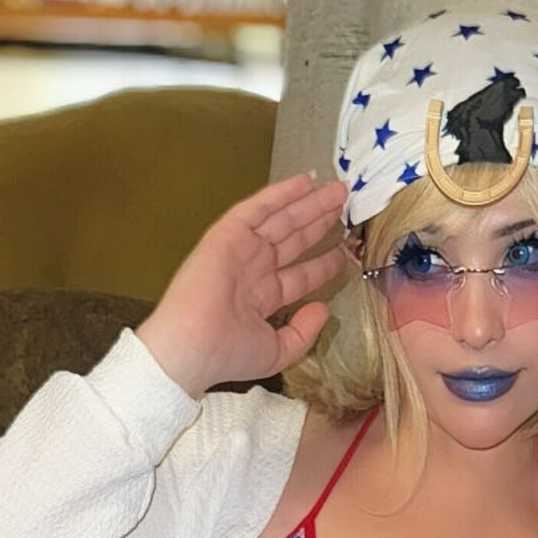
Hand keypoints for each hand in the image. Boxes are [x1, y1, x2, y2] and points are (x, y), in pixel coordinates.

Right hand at [136, 173, 349, 398]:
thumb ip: (303, 332)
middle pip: (294, 240)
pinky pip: (257, 209)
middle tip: (344, 204)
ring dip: (309, 203)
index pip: (299, 275)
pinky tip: (304, 181)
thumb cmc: (228, 355)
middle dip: (319, 221)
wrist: (193, 347)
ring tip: (338, 189)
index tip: (344, 252)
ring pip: (281, 220)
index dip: (323, 262)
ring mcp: (240, 250)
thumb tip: (323, 308)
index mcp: (261, 297)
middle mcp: (253, 269)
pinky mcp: (227, 235)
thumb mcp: (277, 351)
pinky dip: (280, 194)